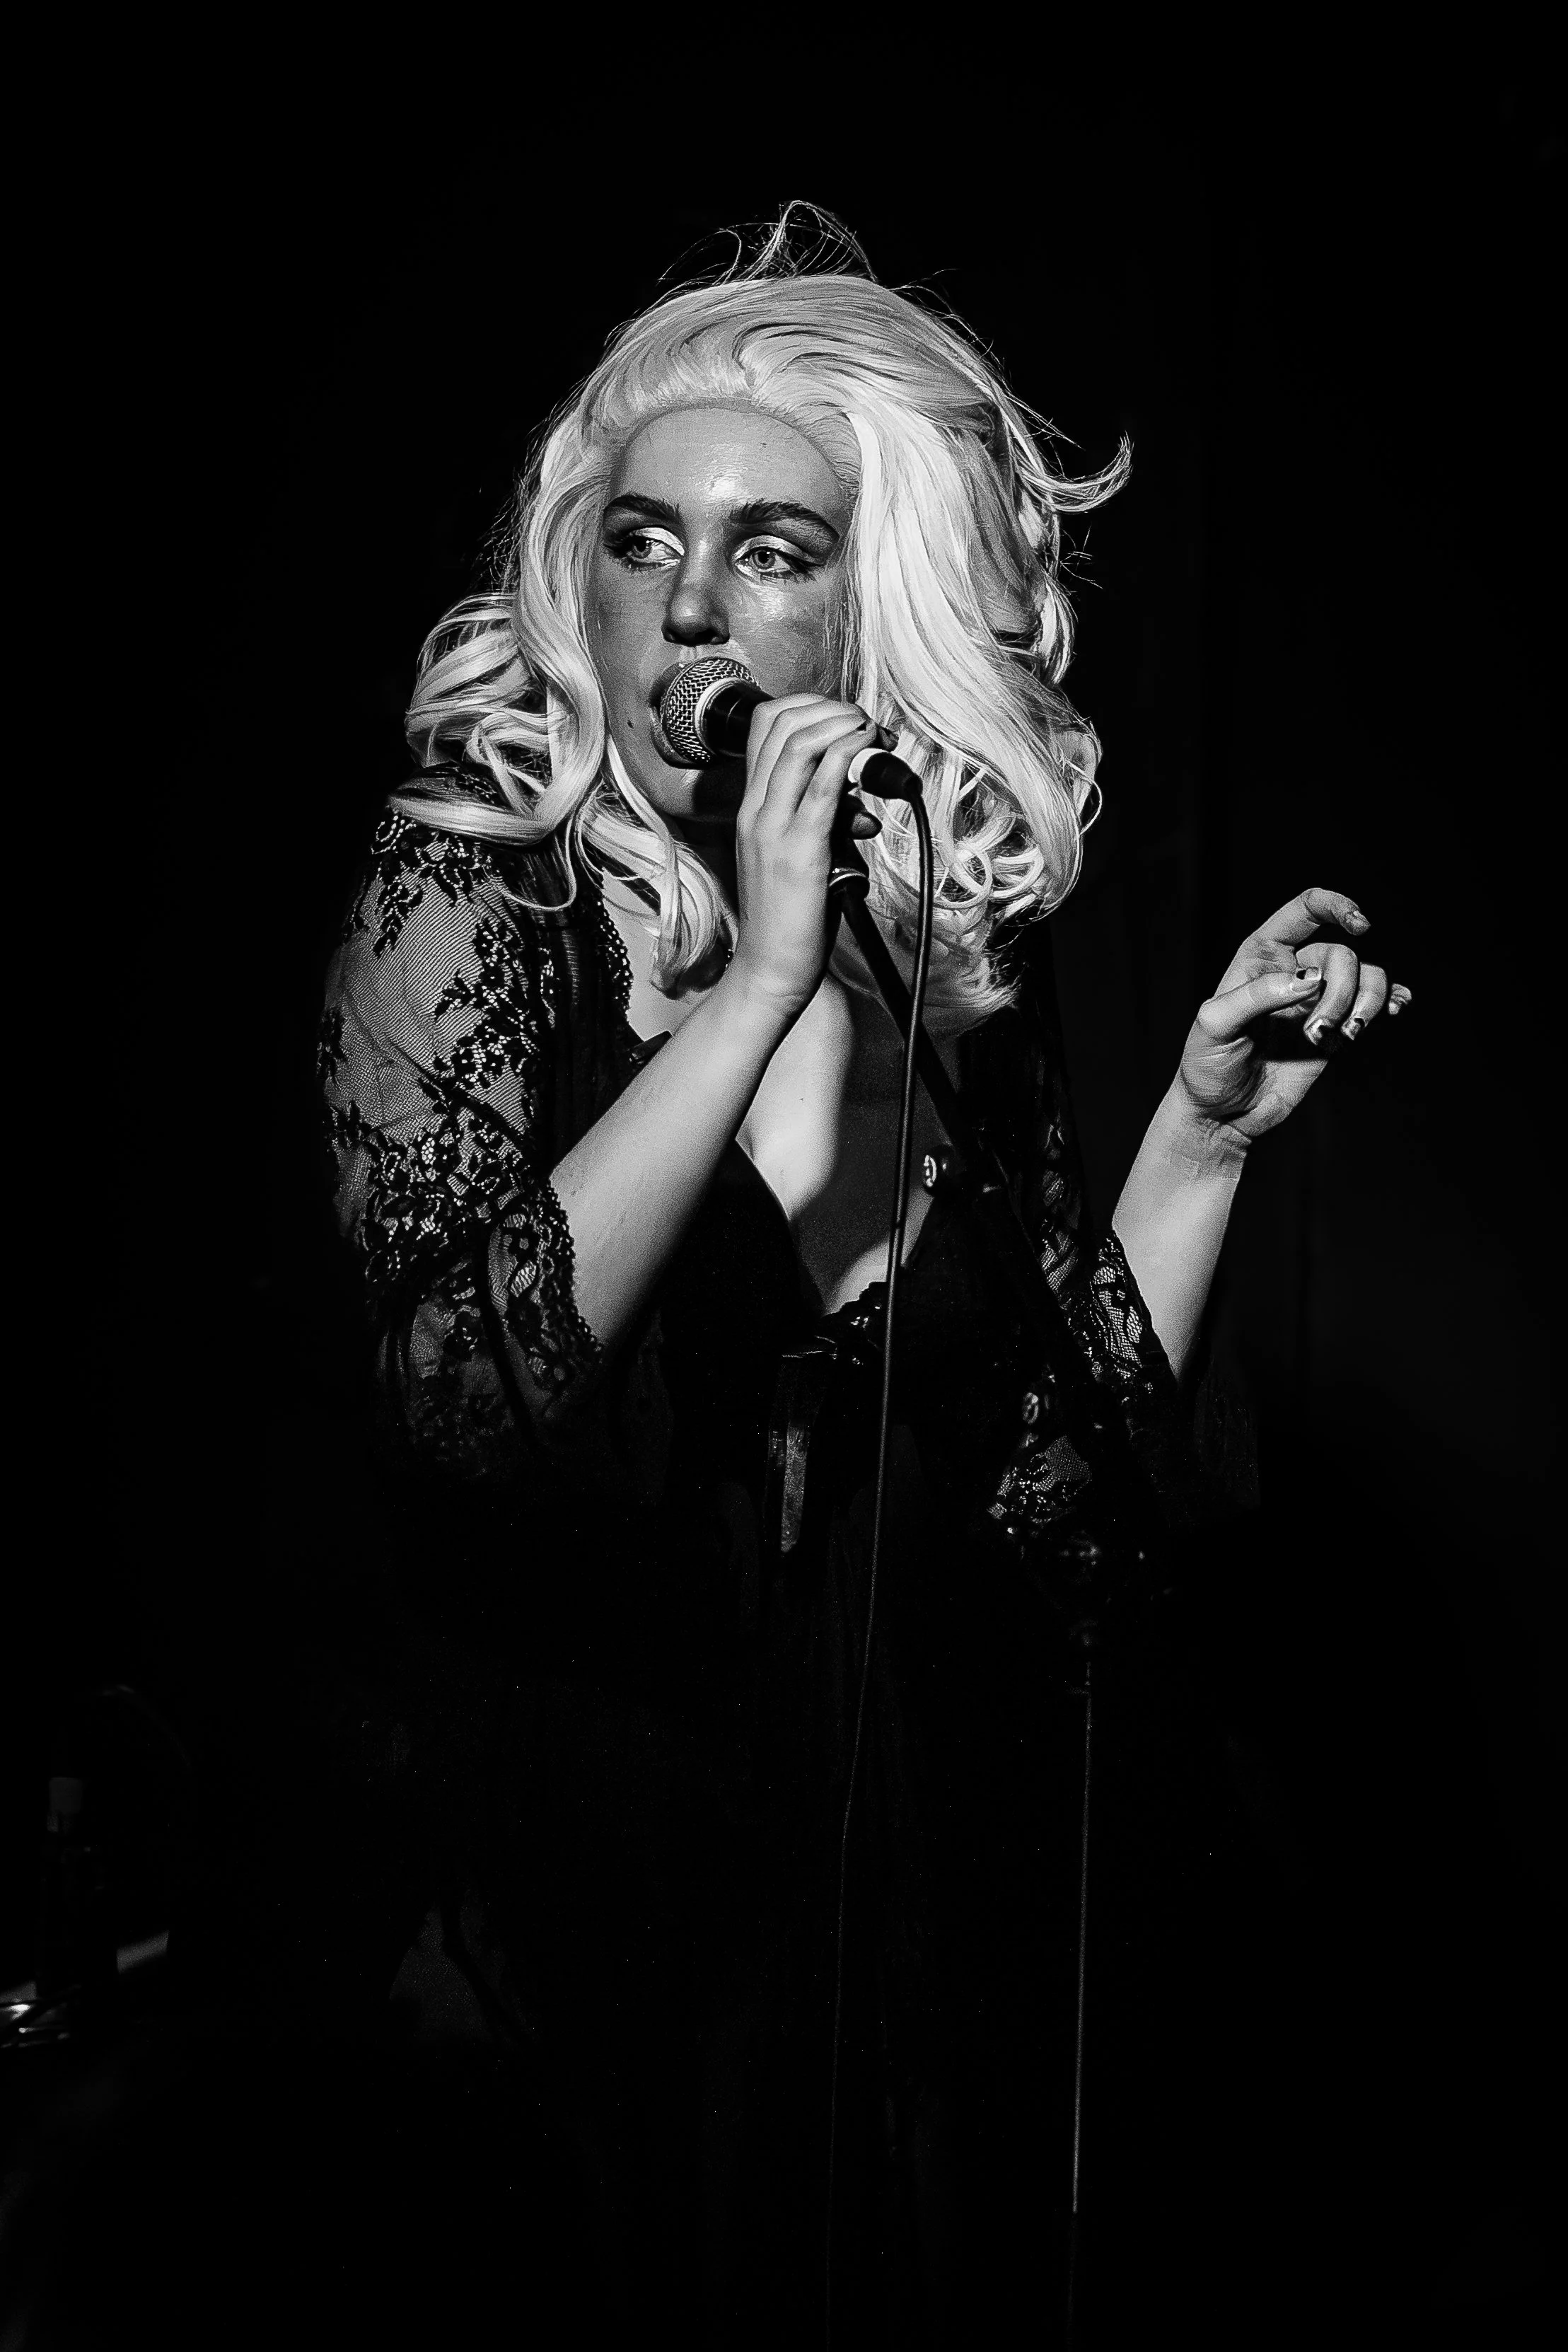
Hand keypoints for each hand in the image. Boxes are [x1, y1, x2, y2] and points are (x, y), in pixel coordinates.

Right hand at [726, 693, 885, 1022]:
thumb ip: (821, 823)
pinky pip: (825, 783)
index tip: (847, 721)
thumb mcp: (801, 856)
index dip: (809, 706)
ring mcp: (773, 827)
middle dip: (834, 709)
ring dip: (847, 725)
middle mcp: (755, 809)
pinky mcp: (800, 849)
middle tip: (870, 726)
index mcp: (751, 807)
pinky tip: (873, 753)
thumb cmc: (789, 917)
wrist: (770, 968)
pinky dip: (852, 754)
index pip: (765, 726)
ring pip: (802, 742)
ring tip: (877, 737)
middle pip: (783, 722)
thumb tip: (859, 805)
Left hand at [1175, 886, 1412, 1144]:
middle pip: (1342, 953)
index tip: (1360, 925)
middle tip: (1317, 1030)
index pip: (1306, 909)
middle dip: (1341, 990)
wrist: (1221, 1114)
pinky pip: (1374, 1003)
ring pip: (1366, 976)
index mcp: (1261, 956)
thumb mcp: (1214, 1025)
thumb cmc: (1206, 1065)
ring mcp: (1317, 1001)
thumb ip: (1257, 996)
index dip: (1337, 906)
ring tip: (1347, 1035)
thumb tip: (1310, 979)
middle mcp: (1294, 971)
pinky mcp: (1335, 1031)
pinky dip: (1390, 1001)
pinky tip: (1393, 1010)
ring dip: (1367, 1002)